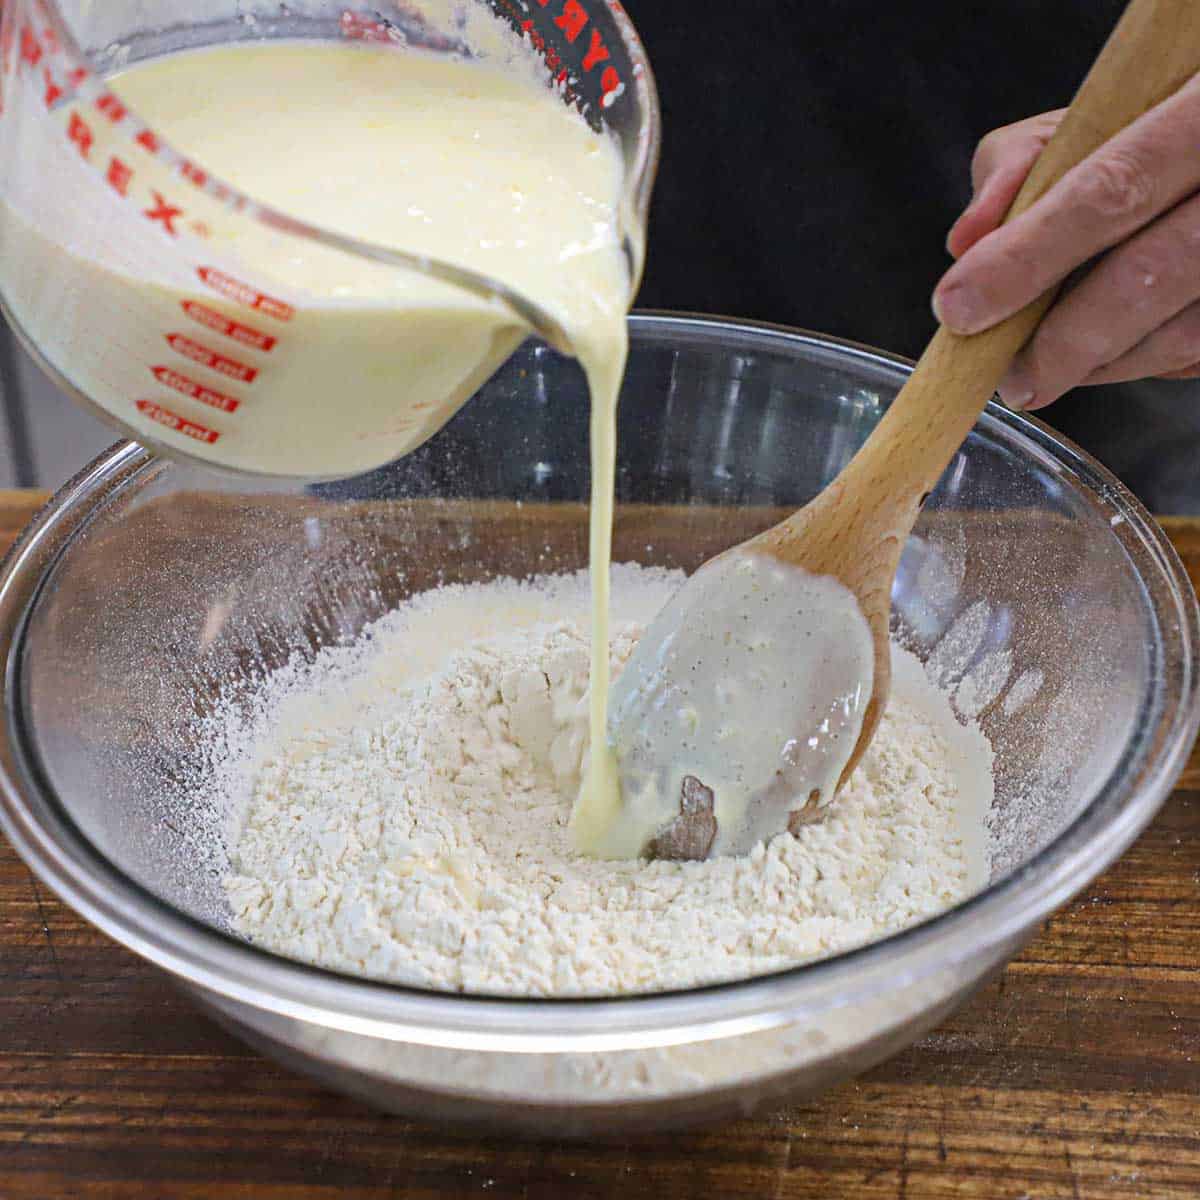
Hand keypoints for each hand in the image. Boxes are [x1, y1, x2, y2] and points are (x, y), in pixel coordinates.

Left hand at [932, 76, 1199, 410]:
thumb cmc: (1151, 124)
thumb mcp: (1090, 117)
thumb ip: (1019, 165)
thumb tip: (966, 241)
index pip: (1109, 189)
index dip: (1026, 258)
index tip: (960, 308)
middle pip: (1149, 273)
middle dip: (1061, 341)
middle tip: (1009, 378)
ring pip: (1182, 331)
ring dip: (1100, 364)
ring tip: (1045, 369)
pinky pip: (1197, 354)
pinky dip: (1140, 364)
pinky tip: (1103, 353)